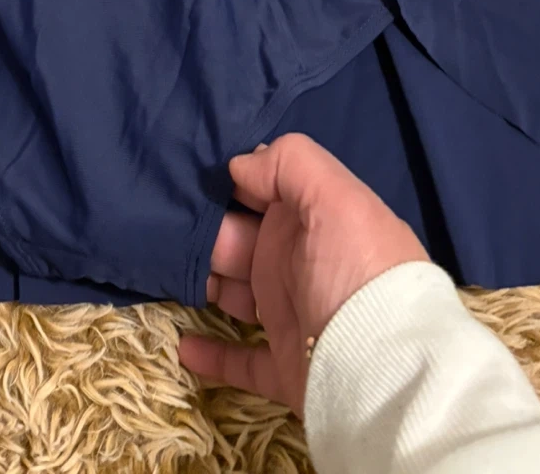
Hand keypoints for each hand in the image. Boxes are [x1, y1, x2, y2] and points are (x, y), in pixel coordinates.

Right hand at [179, 132, 428, 413]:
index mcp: (317, 220)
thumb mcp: (336, 200)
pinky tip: (183, 344)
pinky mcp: (285, 369)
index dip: (231, 180)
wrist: (383, 376)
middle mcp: (303, 264)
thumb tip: (241, 163)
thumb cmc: (356, 274)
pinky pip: (241, 360)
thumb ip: (290, 165)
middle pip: (240, 239)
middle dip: (203, 229)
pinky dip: (212, 353)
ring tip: (156, 269)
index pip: (268, 190)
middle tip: (156, 221)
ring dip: (202, 283)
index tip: (186, 172)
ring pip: (235, 294)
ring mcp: (294, 317)